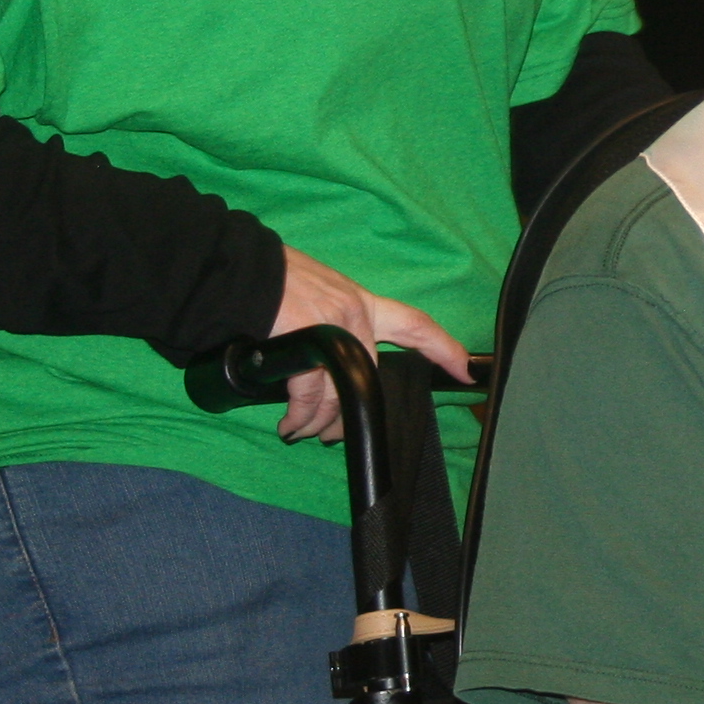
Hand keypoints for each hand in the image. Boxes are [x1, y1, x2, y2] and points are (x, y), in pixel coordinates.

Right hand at [267, 247, 471, 441]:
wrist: (237, 270)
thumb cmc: (272, 281)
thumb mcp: (318, 291)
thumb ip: (334, 319)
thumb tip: (330, 356)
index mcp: (361, 301)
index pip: (414, 324)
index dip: (443, 348)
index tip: (466, 370)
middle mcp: (355, 313)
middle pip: (371, 373)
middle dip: (354, 412)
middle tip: (334, 433)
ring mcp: (333, 327)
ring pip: (341, 389)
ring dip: (320, 420)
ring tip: (302, 430)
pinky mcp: (307, 341)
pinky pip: (310, 392)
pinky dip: (300, 415)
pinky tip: (290, 424)